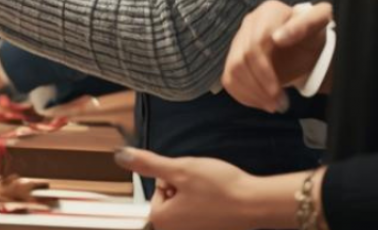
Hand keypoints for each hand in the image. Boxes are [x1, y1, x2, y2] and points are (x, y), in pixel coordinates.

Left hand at [114, 149, 257, 229]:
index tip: (189, 180)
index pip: (158, 189)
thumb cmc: (220, 189)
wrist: (255, 205)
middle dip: (185, 187)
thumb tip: (121, 156)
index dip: (174, 178)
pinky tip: (220, 201)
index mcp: (162, 220)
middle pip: (172, 199)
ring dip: (197, 195)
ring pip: (188, 206)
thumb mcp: (179, 168)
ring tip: (213, 193)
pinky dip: (210, 205)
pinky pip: (203, 214)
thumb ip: (149, 163)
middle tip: (202, 186)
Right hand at [221, 0, 332, 112]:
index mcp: (269, 11)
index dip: (264, 67)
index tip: (279, 89)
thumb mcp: (320, 25)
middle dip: (261, 86)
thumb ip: (305, 24)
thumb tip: (277, 38)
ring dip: (253, 93)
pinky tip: (262, 102)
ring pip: (233, 69)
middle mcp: (250, 22)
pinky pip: (229, 79)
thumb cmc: (313, 36)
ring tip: (274, 106)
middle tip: (280, 105)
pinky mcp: (234, 57)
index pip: (257, 40)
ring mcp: (239, 40)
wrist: (307, 48)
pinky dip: (244, 95)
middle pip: (243, 57)